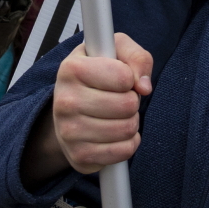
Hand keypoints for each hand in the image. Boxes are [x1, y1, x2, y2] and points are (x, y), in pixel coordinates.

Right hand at [49, 36, 155, 173]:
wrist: (69, 108)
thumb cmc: (98, 73)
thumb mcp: (116, 50)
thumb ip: (136, 57)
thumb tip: (144, 87)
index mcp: (71, 68)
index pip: (123, 77)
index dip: (130, 78)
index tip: (120, 78)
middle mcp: (64, 101)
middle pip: (128, 105)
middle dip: (132, 101)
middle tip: (120, 98)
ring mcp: (68, 132)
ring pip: (127, 129)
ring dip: (131, 121)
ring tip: (117, 114)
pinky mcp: (78, 156)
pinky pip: (123, 151)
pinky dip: (128, 142)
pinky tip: (116, 133)